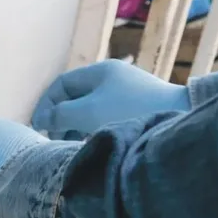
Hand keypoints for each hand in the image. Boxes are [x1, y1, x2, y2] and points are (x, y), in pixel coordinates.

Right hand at [31, 59, 189, 140]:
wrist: (179, 118)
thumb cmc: (129, 112)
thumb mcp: (88, 112)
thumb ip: (60, 114)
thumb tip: (43, 119)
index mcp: (101, 71)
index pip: (62, 84)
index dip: (46, 104)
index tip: (38, 127)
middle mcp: (115, 79)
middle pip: (76, 97)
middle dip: (61, 118)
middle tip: (53, 140)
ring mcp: (129, 94)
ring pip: (92, 110)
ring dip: (78, 127)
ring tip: (72, 147)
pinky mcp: (140, 111)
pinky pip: (109, 119)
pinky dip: (96, 131)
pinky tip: (96, 147)